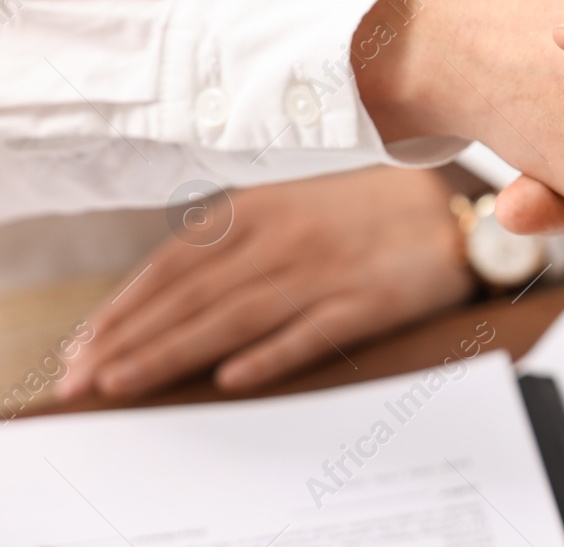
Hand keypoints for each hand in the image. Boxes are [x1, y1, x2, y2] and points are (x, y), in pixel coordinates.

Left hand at [60, 167, 474, 397]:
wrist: (455, 209)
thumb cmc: (368, 209)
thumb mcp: (295, 203)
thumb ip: (239, 236)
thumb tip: (171, 286)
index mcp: (263, 209)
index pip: (175, 263)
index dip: (124, 307)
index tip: (84, 347)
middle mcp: (286, 238)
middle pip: (193, 296)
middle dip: (130, 340)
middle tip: (82, 382)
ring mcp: (326, 270)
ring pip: (235, 317)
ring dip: (173, 353)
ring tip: (125, 385)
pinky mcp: (368, 301)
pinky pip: (311, 332)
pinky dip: (269, 356)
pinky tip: (231, 380)